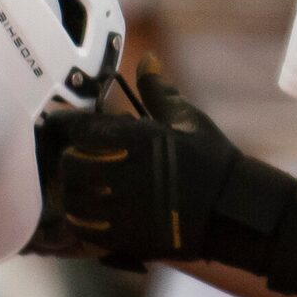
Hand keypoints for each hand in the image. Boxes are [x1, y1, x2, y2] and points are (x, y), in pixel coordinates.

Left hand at [40, 71, 286, 268]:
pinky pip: (89, 231)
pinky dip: (82, 221)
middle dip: (69, 159)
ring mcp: (126, 210)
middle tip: (74, 157)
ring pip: (75, 200)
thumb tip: (147, 59)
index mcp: (138, 141)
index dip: (68, 125)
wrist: (233, 208)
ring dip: (73, 191)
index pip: (83, 130)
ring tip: (79, 186)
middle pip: (72, 165)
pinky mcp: (129, 238)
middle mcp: (128, 175)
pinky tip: (88, 213)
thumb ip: (158, 90)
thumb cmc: (210, 159)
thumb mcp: (187, 119)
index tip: (64, 125)